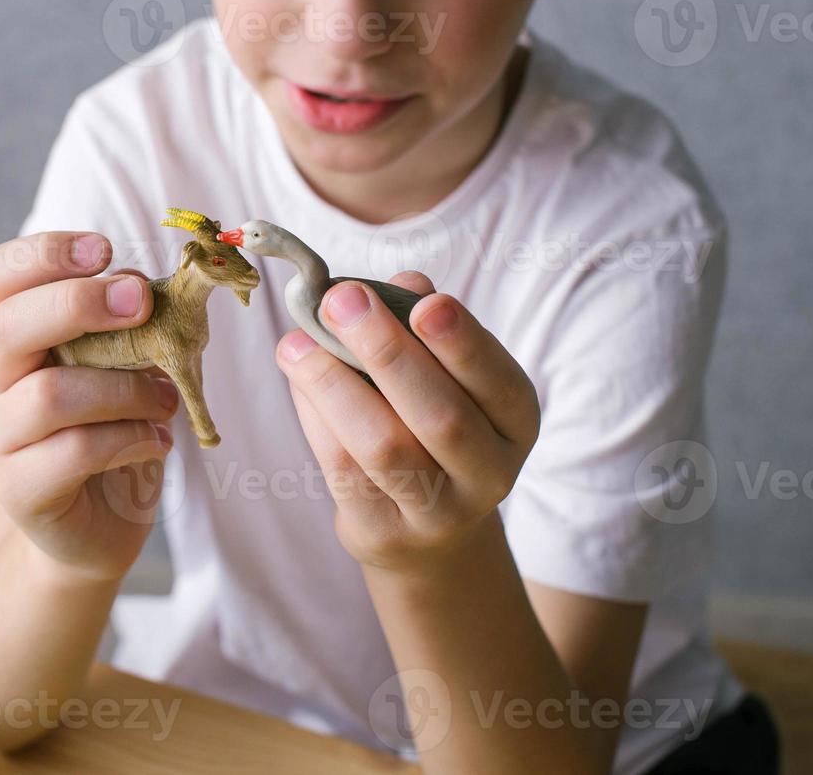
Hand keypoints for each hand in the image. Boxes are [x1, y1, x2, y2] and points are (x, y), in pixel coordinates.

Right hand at [0, 231, 179, 582]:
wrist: (97, 525)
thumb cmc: (112, 429)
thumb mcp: (125, 364)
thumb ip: (130, 323)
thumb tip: (149, 285)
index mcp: (15, 336)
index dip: (44, 254)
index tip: (105, 250)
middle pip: (9, 326)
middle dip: (79, 304)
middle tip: (142, 303)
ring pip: (50, 396)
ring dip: (126, 390)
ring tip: (167, 400)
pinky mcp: (20, 490)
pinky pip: (74, 452)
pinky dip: (130, 439)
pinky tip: (159, 440)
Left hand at [274, 272, 540, 576]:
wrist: (426, 531)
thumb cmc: (430, 423)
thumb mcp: (445, 375)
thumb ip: (422, 324)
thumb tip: (404, 281)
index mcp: (515, 420)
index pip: (498, 383)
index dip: (463, 345)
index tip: (424, 303)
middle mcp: (488, 472)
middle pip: (441, 418)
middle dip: (389, 353)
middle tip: (341, 300)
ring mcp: (437, 511)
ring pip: (384, 447)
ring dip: (334, 384)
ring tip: (296, 340)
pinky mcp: (382, 531)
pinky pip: (342, 470)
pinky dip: (315, 415)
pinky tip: (296, 372)